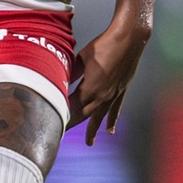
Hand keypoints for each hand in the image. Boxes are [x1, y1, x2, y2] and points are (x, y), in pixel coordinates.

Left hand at [68, 25, 148, 144]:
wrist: (129, 40)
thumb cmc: (103, 46)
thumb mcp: (81, 58)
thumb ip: (71, 72)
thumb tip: (60, 81)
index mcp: (90, 88)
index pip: (72, 108)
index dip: (62, 116)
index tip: (53, 125)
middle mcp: (103, 95)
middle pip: (85, 115)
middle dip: (73, 125)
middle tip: (63, 136)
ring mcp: (113, 94)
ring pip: (100, 115)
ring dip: (93, 129)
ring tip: (89, 142)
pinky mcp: (121, 90)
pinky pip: (115, 109)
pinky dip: (111, 120)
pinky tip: (110, 130)